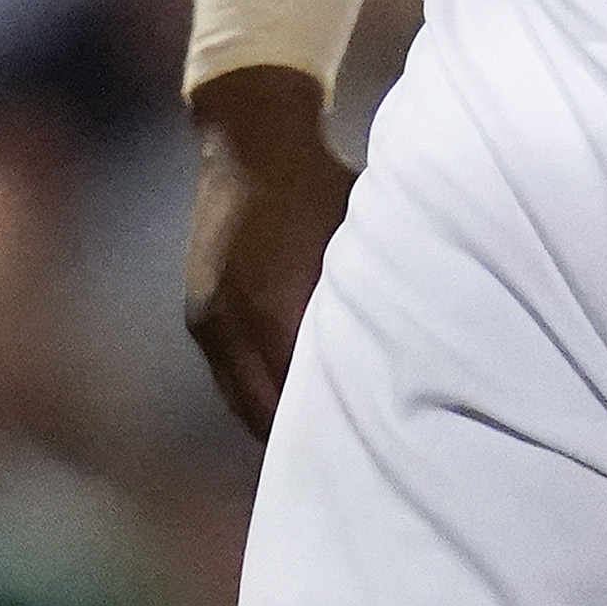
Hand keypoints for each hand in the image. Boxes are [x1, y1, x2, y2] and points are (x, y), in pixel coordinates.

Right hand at [183, 66, 354, 453]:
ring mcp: (207, 321)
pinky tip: (290, 398)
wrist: (248, 139)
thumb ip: (370, 303)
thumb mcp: (355, 241)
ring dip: (275, 421)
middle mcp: (229, 324)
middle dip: (300, 443)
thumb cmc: (320, 184)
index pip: (299, 400)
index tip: (369, 457)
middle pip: (263, 416)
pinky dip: (256, 393)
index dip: (331, 432)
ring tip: (320, 442)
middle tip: (350, 466)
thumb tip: (408, 359)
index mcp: (272, 308)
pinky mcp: (198, 314)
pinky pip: (227, 377)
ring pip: (240, 401)